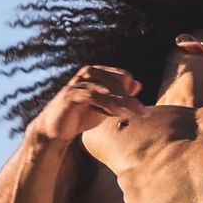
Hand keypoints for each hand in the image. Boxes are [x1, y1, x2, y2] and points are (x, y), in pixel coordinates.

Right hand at [30, 65, 149, 141]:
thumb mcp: (106, 106)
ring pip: (108, 89)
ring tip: (136, 114)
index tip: (137, 111)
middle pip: (118, 82)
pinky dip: (108, 104)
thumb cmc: (82, 115)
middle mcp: (89, 73)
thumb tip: (138, 83)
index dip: (131, 92)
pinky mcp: (71, 93)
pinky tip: (119, 113)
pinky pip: (93, 96)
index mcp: (98, 73)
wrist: (56, 129)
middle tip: (146, 114)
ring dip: (124, 102)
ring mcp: (79, 82)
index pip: (123, 76)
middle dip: (132, 99)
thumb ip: (120, 95)